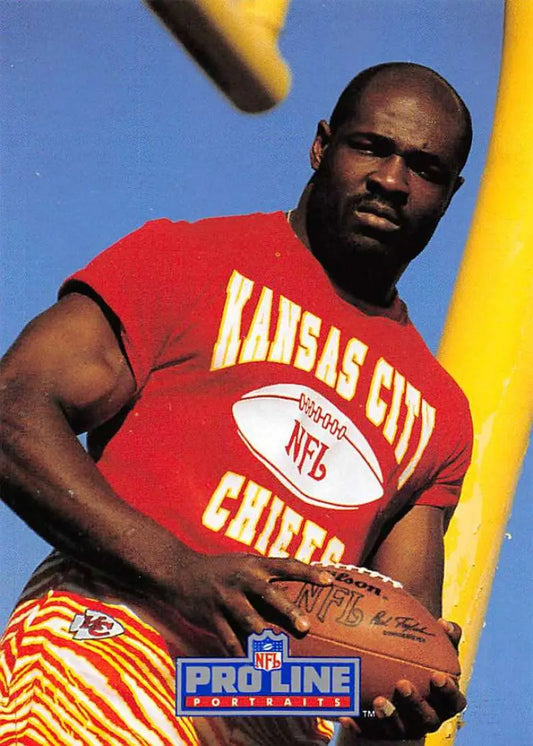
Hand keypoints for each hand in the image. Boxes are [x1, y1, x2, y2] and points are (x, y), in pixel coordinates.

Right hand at [160, 552, 333, 655]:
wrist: (179, 572)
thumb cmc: (220, 570)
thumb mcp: (243, 562)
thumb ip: (267, 573)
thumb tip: (302, 583)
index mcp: (254, 565)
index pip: (286, 565)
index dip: (308, 573)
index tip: (329, 582)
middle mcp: (242, 579)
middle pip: (269, 594)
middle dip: (287, 611)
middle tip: (305, 627)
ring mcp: (225, 599)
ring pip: (249, 621)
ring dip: (266, 639)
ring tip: (281, 657)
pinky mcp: (212, 617)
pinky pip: (229, 641)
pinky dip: (242, 657)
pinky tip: (253, 672)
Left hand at [338, 619, 465, 740]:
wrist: (398, 686)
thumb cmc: (422, 662)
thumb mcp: (436, 649)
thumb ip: (445, 636)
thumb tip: (443, 623)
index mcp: (445, 702)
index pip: (454, 701)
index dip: (448, 691)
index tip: (437, 675)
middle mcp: (428, 718)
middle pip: (426, 718)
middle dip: (415, 704)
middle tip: (402, 684)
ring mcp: (405, 728)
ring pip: (399, 729)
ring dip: (389, 717)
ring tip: (378, 700)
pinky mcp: (381, 733)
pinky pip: (369, 731)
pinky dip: (358, 724)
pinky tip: (345, 714)